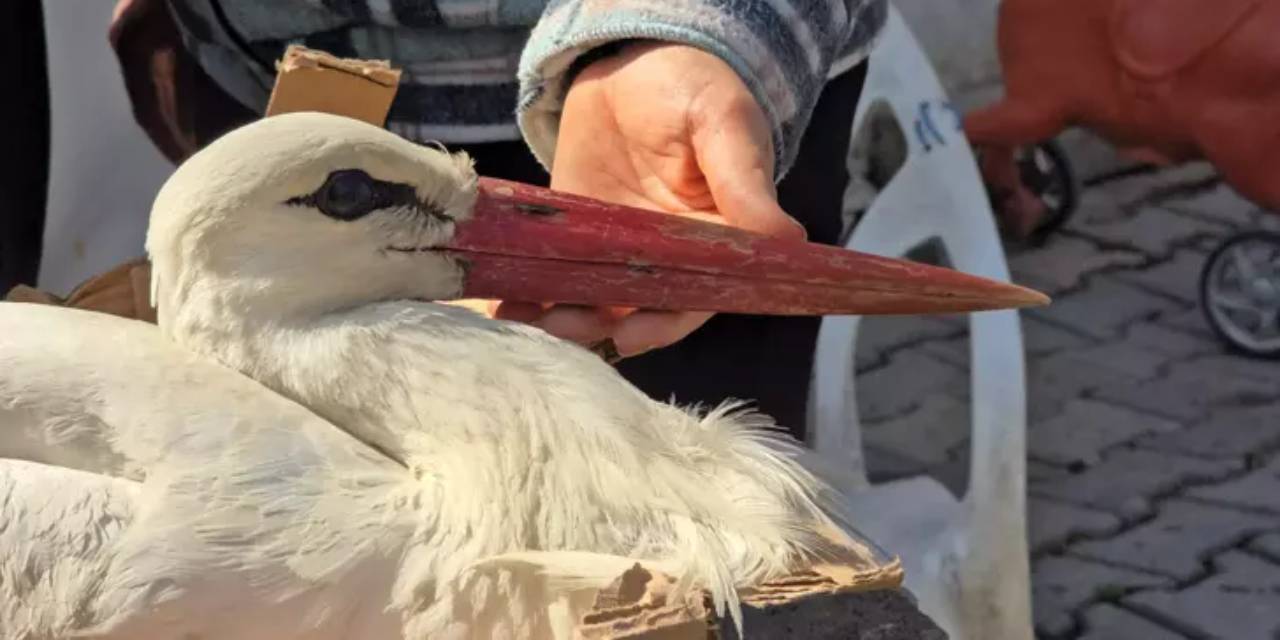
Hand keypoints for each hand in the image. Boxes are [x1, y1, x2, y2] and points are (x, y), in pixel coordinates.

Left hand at [491, 41, 805, 358]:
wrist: (632, 65)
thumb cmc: (692, 87)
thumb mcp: (722, 123)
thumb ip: (743, 181)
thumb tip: (786, 241)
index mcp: (718, 241)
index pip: (698, 297)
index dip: (666, 319)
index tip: (632, 331)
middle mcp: (671, 260)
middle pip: (639, 312)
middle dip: (600, 327)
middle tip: (559, 329)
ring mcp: (622, 254)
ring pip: (596, 304)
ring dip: (561, 320)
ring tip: (523, 321)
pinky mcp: (579, 242)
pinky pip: (558, 278)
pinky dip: (532, 296)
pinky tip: (503, 305)